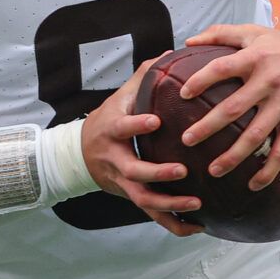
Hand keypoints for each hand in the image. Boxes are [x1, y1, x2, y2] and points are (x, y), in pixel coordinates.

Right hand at [80, 59, 205, 236]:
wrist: (80, 154)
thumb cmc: (109, 119)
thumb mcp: (120, 96)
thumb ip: (145, 76)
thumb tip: (172, 52)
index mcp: (112, 131)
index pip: (122, 128)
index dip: (136, 125)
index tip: (155, 121)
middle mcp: (116, 161)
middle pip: (135, 172)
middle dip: (158, 173)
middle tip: (182, 170)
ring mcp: (123, 183)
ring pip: (144, 200)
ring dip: (170, 204)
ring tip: (196, 203)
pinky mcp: (132, 197)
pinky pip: (153, 216)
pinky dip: (174, 224)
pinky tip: (198, 226)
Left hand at [179, 24, 279, 190]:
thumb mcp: (256, 32)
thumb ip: (221, 33)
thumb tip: (189, 41)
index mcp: (255, 58)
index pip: (221, 68)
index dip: (200, 81)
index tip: (183, 95)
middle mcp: (269, 81)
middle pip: (233, 107)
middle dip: (208, 126)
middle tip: (187, 140)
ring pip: (256, 134)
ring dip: (233, 155)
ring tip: (213, 170)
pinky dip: (269, 169)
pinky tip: (254, 184)